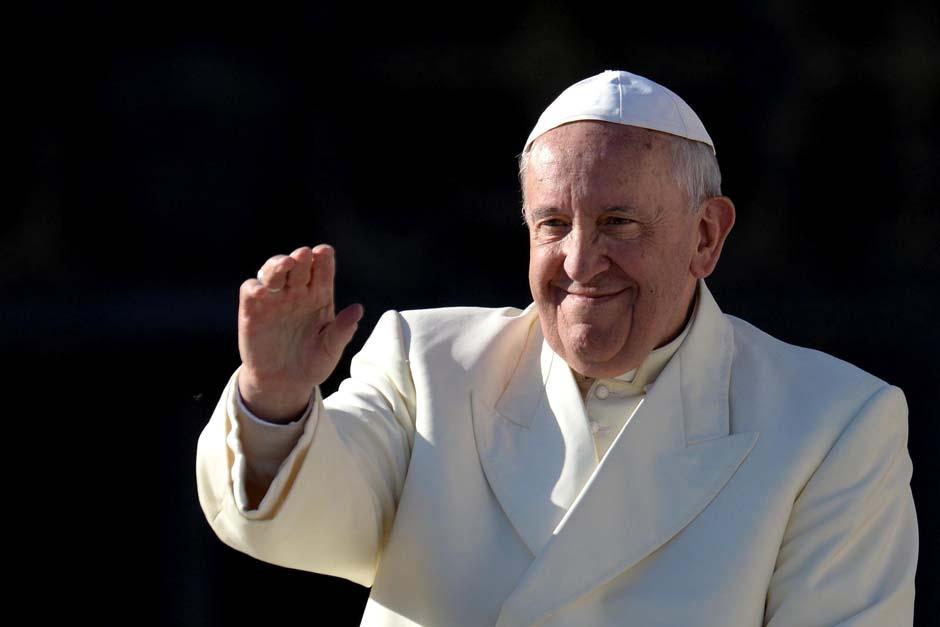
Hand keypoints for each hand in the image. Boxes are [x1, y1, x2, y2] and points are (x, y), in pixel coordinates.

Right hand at [237, 245, 363, 421]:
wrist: (284, 383)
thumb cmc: (312, 364)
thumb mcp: (330, 350)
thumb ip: (342, 331)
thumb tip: (358, 309)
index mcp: (320, 297)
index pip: (322, 271)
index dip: (323, 259)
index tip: (325, 251)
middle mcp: (297, 292)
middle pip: (298, 266)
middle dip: (301, 257)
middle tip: (304, 255)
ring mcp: (274, 299)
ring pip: (273, 271)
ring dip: (277, 264)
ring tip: (286, 264)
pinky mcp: (252, 309)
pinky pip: (250, 290)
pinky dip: (254, 287)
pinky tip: (262, 291)